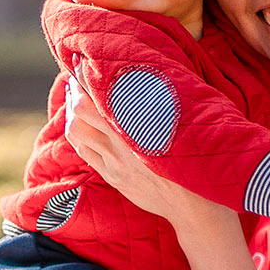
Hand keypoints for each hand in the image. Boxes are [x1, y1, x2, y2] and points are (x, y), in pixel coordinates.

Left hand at [63, 86, 230, 237]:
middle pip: (82, 109)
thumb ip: (165, 103)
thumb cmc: (197, 161)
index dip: (89, 75)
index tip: (84, 61)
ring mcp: (114, 162)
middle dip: (76, 90)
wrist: (194, 208)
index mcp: (141, 126)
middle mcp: (122, 143)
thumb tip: (154, 77)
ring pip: (78, 132)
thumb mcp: (186, 126)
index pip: (104, 93)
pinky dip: (78, 134)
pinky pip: (84, 152)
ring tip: (75, 99)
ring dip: (72, 113)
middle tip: (77, 78)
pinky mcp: (113, 176)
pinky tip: (80, 125)